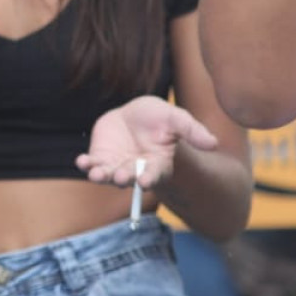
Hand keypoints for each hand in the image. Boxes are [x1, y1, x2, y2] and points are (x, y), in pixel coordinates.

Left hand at [76, 95, 218, 189]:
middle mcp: (136, 170)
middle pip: (129, 177)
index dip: (150, 178)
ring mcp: (116, 166)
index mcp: (157, 164)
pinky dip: (86, 164)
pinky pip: (91, 165)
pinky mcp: (100, 158)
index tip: (144, 181)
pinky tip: (81, 161)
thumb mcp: (177, 119)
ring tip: (96, 174)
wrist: (135, 114)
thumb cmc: (160, 118)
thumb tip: (214, 143)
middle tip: (120, 177)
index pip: (154, 174)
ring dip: (101, 175)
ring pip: (108, 175)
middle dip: (124, 177)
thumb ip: (193, 131)